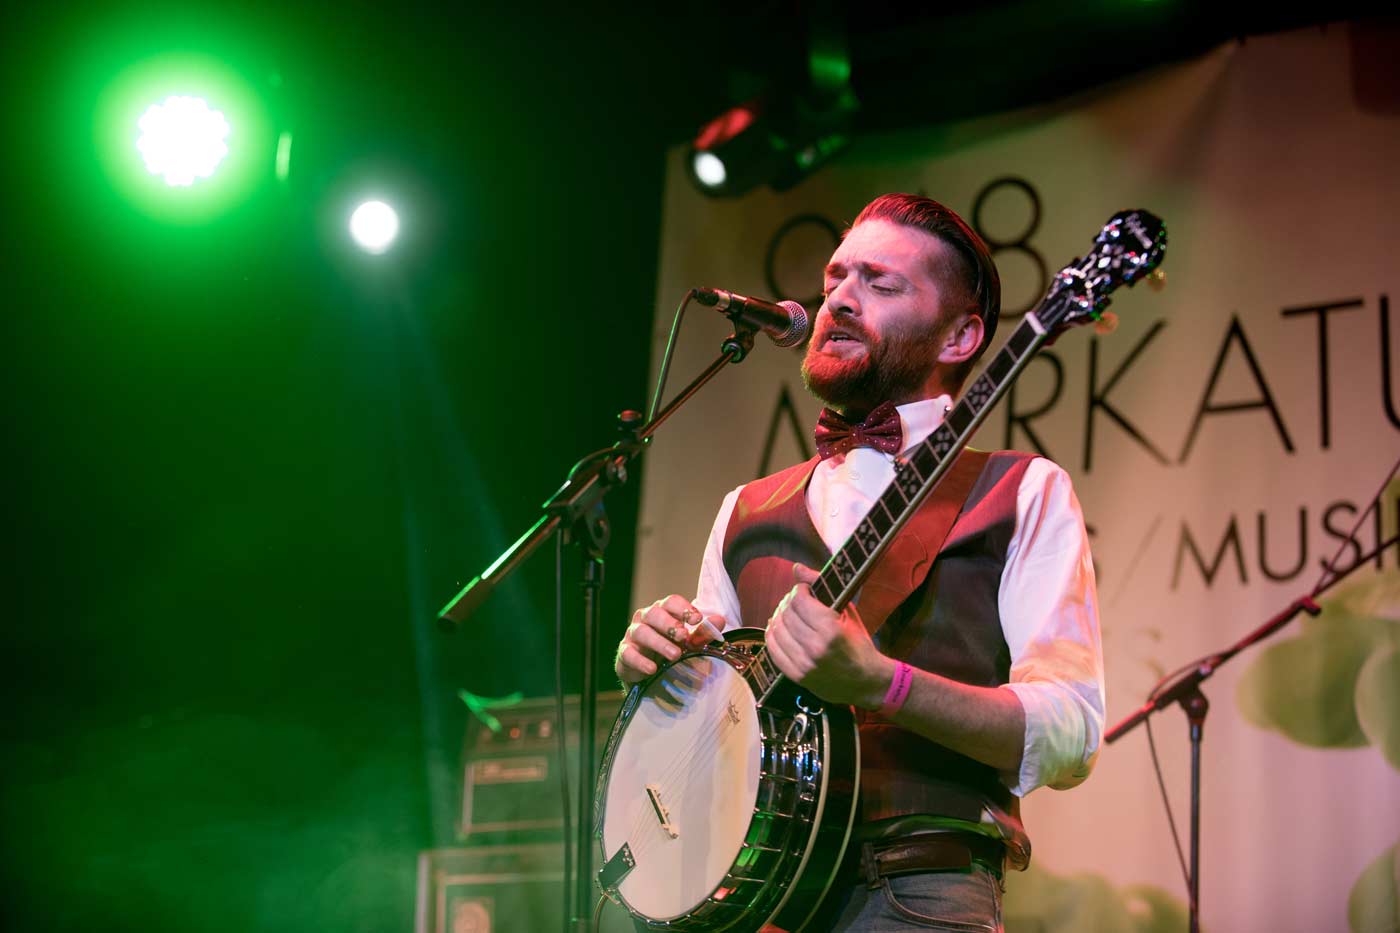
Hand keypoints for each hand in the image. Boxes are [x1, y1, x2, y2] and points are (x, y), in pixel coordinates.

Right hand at [616, 595, 724, 685]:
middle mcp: (646, 618)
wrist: (648, 672)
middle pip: (654, 614)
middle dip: (670, 624)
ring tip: (675, 655)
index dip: (684, 609)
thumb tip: (720, 620)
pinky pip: (629, 654)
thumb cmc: (670, 647)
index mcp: (663, 611)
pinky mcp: (625, 653)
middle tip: (684, 636)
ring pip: (642, 632)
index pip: (671, 602)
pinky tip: (652, 669)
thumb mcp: (688, 641)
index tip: (697, 619)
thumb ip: (702, 632)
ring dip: (659, 642)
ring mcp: (633, 635)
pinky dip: (640, 661)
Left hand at [766, 564, 893, 708]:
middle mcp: (815, 646)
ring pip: (776, 630)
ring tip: (787, 614)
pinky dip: (772, 635)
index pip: (799, 600)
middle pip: (786, 614)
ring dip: (779, 617)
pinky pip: (773, 649)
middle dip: (789, 602)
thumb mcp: (848, 612)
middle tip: (796, 601)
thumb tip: (796, 567)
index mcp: (831, 629)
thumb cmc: (859, 644)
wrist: (866, 681)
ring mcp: (804, 663)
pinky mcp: (797, 675)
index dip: (799, 590)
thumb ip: (821, 586)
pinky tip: (779, 629)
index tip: (805, 590)